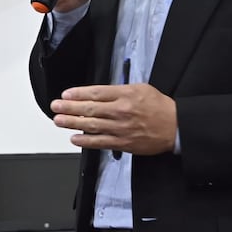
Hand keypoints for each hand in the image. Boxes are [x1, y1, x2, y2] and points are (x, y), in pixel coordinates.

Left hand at [50, 83, 176, 154]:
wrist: (175, 126)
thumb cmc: (159, 107)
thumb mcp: (140, 88)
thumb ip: (119, 90)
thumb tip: (98, 93)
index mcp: (125, 95)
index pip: (96, 93)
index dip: (78, 94)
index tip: (66, 94)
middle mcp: (121, 111)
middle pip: (90, 109)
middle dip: (70, 108)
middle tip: (56, 106)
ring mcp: (120, 128)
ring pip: (92, 126)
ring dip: (72, 123)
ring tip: (59, 121)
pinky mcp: (123, 143)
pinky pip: (100, 142)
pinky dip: (86, 141)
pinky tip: (74, 139)